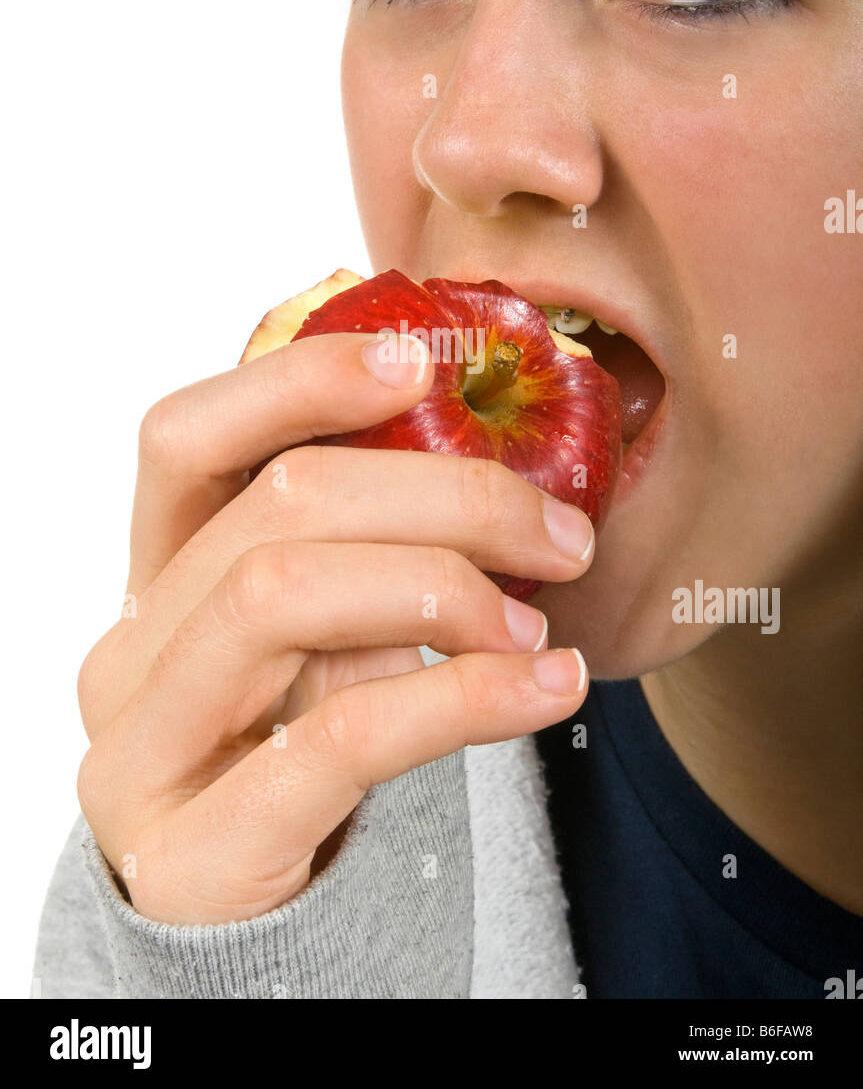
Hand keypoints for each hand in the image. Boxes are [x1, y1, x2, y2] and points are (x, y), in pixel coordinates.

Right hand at [77, 331, 592, 923]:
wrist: (252, 924)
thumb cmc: (295, 749)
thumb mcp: (319, 639)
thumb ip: (359, 558)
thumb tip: (499, 475)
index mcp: (154, 575)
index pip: (185, 437)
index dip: (297, 381)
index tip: (421, 364)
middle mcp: (126, 648)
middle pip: (276, 507)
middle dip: (444, 496)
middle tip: (559, 531)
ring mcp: (140, 750)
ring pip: (285, 593)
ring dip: (444, 586)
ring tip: (539, 624)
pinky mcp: (194, 847)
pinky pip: (338, 734)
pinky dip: (463, 696)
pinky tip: (546, 689)